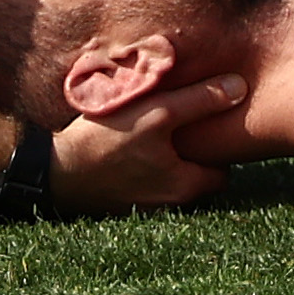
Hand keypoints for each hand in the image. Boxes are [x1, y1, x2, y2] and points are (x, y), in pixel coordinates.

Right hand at [50, 71, 244, 210]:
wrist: (52, 171)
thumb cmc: (105, 141)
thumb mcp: (156, 113)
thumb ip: (200, 101)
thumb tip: (241, 87)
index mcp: (184, 188)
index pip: (223, 170)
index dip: (220, 146)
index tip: (209, 123)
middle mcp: (169, 206)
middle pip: (197, 175)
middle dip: (194, 150)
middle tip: (183, 121)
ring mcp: (144, 207)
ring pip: (171, 177)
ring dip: (167, 156)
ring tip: (155, 128)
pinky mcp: (122, 203)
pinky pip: (146, 182)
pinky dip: (145, 164)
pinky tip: (131, 142)